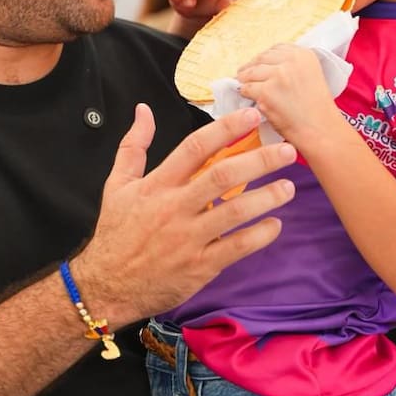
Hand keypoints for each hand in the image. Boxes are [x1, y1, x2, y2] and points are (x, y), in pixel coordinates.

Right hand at [73, 104, 295, 322]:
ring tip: (289, 186)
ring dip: (267, 197)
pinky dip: (260, 235)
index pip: (195, 147)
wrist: (106, 286)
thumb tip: (144, 110)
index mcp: (157, 185)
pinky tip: (275, 224)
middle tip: (288, 150)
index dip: (225, 129)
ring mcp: (189, 238)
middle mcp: (175, 208)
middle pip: (223, 176)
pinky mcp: (199, 266)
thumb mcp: (116, 185)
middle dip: (259, 160)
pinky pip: (236, 248)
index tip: (251, 116)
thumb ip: (133, 146)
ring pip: (235, 212)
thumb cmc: (116, 233)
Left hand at [236, 44, 334, 144]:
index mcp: (303, 55)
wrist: (320, 130)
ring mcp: (278, 75)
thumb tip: (266, 65)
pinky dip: (245, 94)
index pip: (275, 49)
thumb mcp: (310, 76)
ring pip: (250, 72)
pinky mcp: (267, 91)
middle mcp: (291, 61)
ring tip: (248, 89)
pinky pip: (246, 88)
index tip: (260, 66)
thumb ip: (291, 66)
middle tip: (246, 77)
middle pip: (260, 58)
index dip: (264, 59)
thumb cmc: (315, 109)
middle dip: (252, 69)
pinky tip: (251, 100)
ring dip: (246, 81)